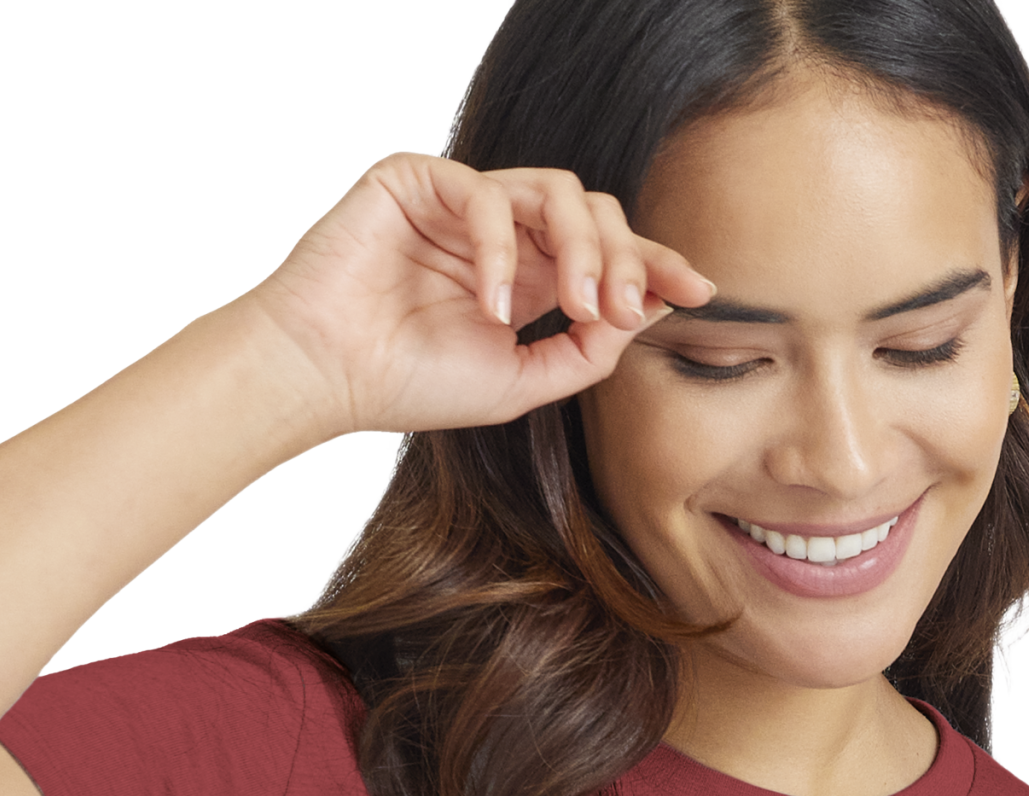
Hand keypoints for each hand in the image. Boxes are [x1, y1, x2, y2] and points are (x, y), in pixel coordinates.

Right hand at [239, 151, 713, 440]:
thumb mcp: (520, 383)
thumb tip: (648, 312)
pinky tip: (495, 304)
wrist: (327, 375)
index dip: (656, 264)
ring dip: (582, 249)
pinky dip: (501, 250)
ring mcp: (461, 201)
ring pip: (553, 191)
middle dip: (625, 258)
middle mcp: (501, 232)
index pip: (605, 252)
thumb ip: (584, 353)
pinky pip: (485, 194)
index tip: (700, 291)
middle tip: (627, 309)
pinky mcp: (418, 179)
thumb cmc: (410, 383)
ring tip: (577, 306)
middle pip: (592, 212)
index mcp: (527, 275)